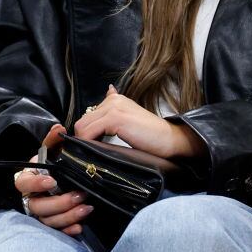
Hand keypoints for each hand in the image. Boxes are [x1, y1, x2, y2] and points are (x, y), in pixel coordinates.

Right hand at [15, 124, 92, 235]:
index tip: (52, 181)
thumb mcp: (55, 151)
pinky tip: (80, 227)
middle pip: (38, 206)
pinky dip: (68, 230)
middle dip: (59, 203)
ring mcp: (41, 214)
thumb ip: (54, 140)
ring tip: (87, 209)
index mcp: (29, 179)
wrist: (64, 180)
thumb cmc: (55, 165)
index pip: (23, 184)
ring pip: (48, 221)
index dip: (35, 184)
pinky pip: (57, 232)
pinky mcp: (53, 225)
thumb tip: (59, 128)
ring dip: (67, 216)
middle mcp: (32, 198)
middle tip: (80, 196)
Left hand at [73, 85, 203, 159]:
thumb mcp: (129, 122)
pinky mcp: (114, 118)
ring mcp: (113, 108)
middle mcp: (113, 100)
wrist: (169, 139)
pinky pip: (88, 132)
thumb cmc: (151, 136)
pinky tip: (101, 150)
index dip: (88, 134)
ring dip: (86, 142)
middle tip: (95, 151)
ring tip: (99, 152)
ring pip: (82, 127)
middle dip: (84, 139)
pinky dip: (88, 144)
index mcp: (115, 99)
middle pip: (82, 122)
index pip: (87, 117)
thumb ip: (113, 114)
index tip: (95, 145)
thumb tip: (105, 101)